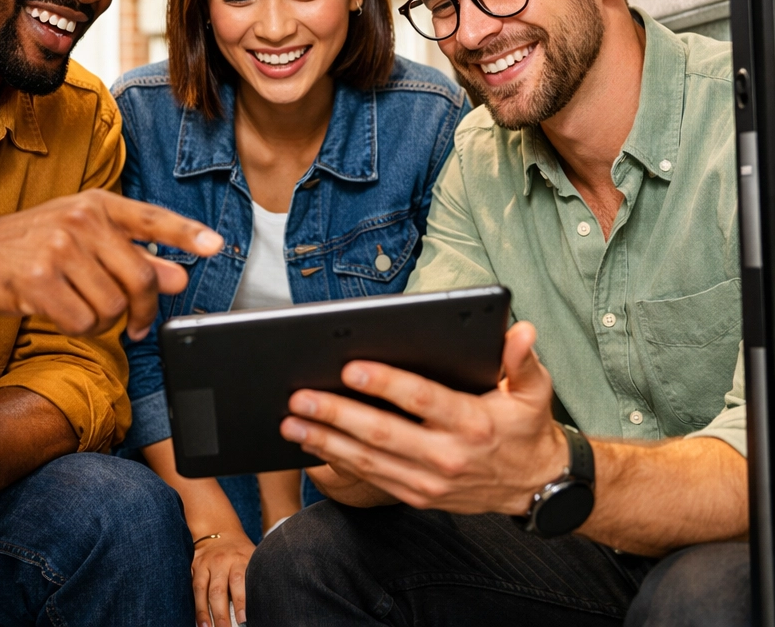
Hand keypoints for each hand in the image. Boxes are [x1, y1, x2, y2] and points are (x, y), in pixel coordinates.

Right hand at [0, 189, 223, 338]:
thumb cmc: (34, 243)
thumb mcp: (85, 237)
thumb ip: (132, 254)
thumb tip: (179, 277)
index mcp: (100, 204)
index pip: (153, 219)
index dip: (187, 235)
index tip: (215, 246)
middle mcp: (83, 219)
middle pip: (142, 277)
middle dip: (145, 309)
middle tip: (137, 324)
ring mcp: (60, 247)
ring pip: (114, 306)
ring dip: (104, 320)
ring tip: (80, 305)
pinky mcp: (39, 279)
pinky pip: (84, 322)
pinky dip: (79, 328)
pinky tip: (61, 313)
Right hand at [192, 531, 255, 626]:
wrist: (219, 529)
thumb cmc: (241, 551)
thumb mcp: (251, 557)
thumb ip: (253, 576)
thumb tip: (263, 605)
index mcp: (240, 558)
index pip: (240, 580)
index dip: (241, 600)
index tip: (243, 619)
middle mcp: (222, 561)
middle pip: (220, 589)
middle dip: (222, 612)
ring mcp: (207, 564)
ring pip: (204, 590)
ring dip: (205, 613)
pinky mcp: (195, 567)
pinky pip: (194, 588)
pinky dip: (196, 607)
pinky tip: (200, 622)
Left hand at [281, 321, 568, 514]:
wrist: (537, 486)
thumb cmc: (527, 427)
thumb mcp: (535, 390)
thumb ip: (523, 359)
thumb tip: (521, 329)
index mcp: (472, 423)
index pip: (421, 400)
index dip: (385, 384)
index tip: (350, 368)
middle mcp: (448, 456)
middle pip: (382, 433)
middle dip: (336, 414)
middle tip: (300, 397)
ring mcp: (430, 482)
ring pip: (369, 460)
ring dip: (325, 441)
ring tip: (290, 422)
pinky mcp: (418, 496)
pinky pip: (372, 478)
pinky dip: (338, 461)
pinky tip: (310, 445)